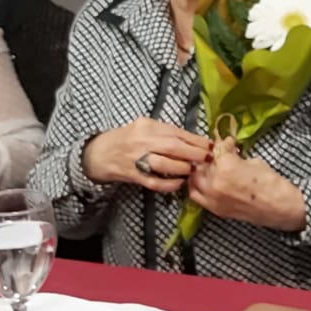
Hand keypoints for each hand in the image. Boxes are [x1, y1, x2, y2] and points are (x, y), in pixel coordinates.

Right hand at [82, 117, 212, 191]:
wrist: (99, 153)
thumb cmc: (127, 139)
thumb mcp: (144, 127)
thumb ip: (165, 132)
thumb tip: (193, 139)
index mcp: (148, 127)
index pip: (176, 132)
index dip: (196, 140)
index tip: (210, 145)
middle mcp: (143, 141)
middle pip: (173, 147)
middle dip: (194, 153)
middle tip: (208, 158)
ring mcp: (137, 159)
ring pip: (164, 164)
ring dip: (182, 168)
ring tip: (194, 170)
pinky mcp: (134, 175)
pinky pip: (154, 181)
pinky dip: (169, 184)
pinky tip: (180, 184)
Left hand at [187, 137, 305, 231]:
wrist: (279, 207)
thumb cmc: (270, 183)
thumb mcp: (252, 162)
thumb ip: (234, 157)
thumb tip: (227, 152)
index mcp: (226, 168)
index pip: (216, 149)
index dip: (223, 143)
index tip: (228, 142)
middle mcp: (214, 183)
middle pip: (203, 163)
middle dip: (211, 156)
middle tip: (219, 153)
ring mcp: (212, 198)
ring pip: (195, 178)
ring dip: (201, 170)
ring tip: (210, 166)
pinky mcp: (214, 209)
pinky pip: (195, 194)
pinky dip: (196, 185)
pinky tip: (204, 180)